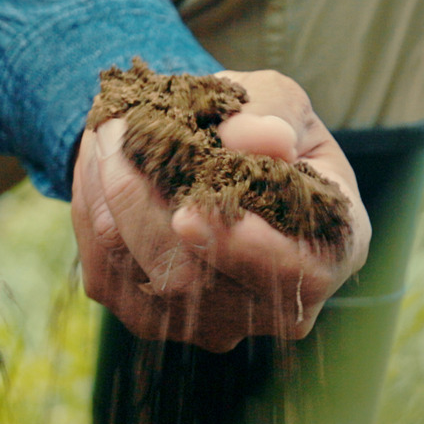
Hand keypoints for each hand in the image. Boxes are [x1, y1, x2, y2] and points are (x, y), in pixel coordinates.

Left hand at [71, 69, 369, 351]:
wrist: (206, 153)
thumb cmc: (258, 125)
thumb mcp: (278, 100)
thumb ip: (271, 113)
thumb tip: (263, 139)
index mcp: (331, 250)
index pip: (299, 274)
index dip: (246, 250)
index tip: (190, 214)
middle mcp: (272, 306)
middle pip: (195, 278)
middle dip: (143, 200)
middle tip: (116, 131)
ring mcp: (208, 323)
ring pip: (140, 273)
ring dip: (109, 197)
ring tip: (107, 134)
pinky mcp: (148, 320)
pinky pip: (106, 273)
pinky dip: (92, 211)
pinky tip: (98, 166)